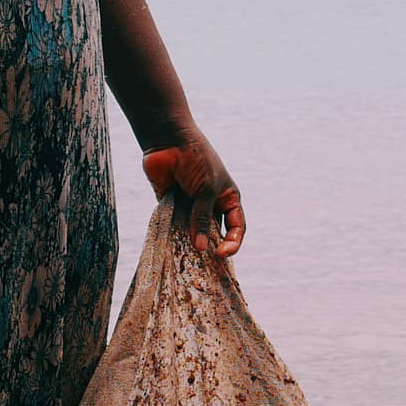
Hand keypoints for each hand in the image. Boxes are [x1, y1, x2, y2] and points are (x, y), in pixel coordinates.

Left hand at [141, 135, 245, 256]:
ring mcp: (191, 206)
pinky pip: (173, 225)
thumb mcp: (205, 190)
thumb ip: (201, 218)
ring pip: (192, 231)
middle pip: (214, 232)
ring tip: (187, 258)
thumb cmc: (196, 160)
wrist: (169, 141)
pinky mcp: (171, 205)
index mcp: (227, 198)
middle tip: (205, 264)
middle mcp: (211, 204)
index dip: (233, 242)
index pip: (236, 227)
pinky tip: (171, 245)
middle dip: (210, 246)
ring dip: (190, 242)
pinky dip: (173, 234)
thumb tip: (200, 247)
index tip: (222, 253)